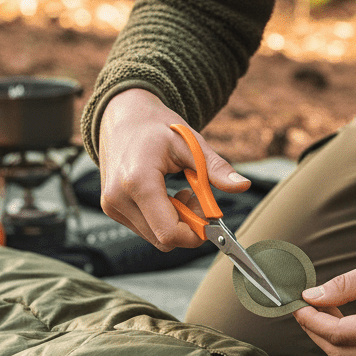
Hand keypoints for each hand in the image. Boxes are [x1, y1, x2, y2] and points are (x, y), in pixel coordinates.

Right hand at [97, 88, 250, 250]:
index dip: (196, 233)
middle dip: (188, 225)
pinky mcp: (112, 209)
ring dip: (175, 223)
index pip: (169, 232)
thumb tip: (243, 185)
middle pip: (164, 239)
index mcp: (138, 181)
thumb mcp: (190, 143)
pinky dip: (162, 219)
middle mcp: (118, 198)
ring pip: (155, 237)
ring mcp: (112, 206)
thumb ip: (216, 168)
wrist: (122, 116)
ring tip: (182, 192)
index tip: (210, 216)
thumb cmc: (156, 126)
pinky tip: (166, 195)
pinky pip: (146, 229)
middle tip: (197, 196)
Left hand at [293, 226, 355, 355]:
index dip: (312, 321)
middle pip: (344, 353)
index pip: (341, 335)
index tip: (295, 302)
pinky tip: (341, 313)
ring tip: (320, 305)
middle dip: (317, 331)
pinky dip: (350, 336)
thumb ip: (347, 284)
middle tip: (303, 304)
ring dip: (332, 335)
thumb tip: (311, 297)